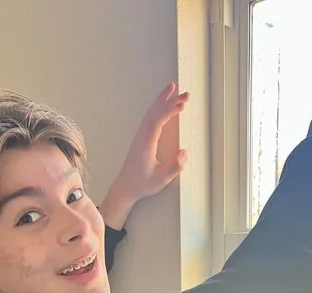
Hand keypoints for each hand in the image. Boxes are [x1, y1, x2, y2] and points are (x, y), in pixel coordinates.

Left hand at [99, 83, 189, 229]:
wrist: (126, 187)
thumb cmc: (142, 184)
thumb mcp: (160, 180)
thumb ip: (173, 167)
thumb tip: (184, 153)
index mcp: (145, 144)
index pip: (158, 122)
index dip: (170, 111)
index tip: (182, 104)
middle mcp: (141, 136)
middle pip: (155, 113)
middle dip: (170, 101)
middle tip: (186, 94)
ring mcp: (140, 135)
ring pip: (151, 112)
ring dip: (162, 100)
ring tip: (173, 87)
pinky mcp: (141, 137)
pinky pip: (150, 117)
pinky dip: (157, 107)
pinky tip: (163, 102)